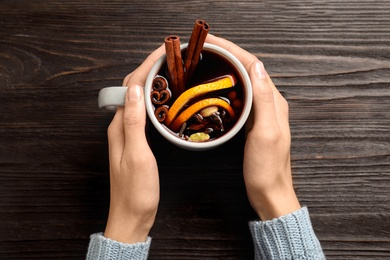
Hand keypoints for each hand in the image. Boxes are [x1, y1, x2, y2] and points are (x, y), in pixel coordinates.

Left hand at [103, 44, 164, 242]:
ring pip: (138, 100)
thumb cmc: (135, 191)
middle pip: (131, 90)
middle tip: (169, 58)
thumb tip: (134, 90)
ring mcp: (128, 135)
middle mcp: (120, 127)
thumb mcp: (137, 155)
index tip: (163, 53)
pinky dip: (154, 101)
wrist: (131, 217)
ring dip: (151, 83)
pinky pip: (143, 114)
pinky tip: (165, 102)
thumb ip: (134, 122)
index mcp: (119, 126)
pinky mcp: (136, 143)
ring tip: (169, 72)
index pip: (130, 87)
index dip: (145, 67)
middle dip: (148, 69)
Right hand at [206, 35, 299, 219]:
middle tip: (204, 48)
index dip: (232, 50)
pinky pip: (240, 97)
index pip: (253, 66)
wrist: (269, 193)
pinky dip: (226, 86)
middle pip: (248, 70)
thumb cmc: (267, 168)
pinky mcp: (252, 122)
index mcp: (274, 101)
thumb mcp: (266, 133)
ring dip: (226, 67)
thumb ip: (263, 99)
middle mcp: (269, 103)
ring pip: (243, 81)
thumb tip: (256, 66)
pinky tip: (214, 88)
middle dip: (227, 54)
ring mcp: (261, 113)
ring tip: (206, 61)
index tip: (212, 41)